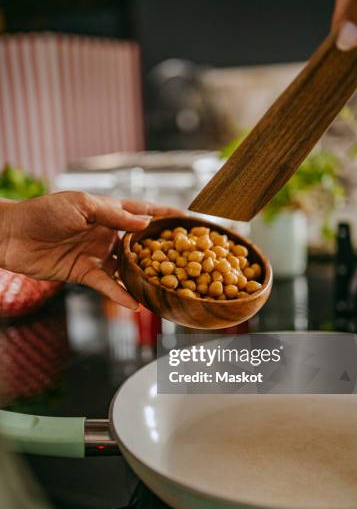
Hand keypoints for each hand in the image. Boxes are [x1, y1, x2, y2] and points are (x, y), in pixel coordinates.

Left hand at [0, 191, 179, 309]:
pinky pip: (108, 285)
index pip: (142, 212)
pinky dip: (120, 294)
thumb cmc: (44, 212)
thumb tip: (143, 224)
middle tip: (186, 258)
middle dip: (161, 250)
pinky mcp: (85, 273)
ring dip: (144, 276)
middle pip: (140, 243)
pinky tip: (135, 304)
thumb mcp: (81, 204)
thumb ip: (113, 215)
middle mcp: (107, 233)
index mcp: (107, 212)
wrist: (12, 235)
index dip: (164, 216)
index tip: (187, 220)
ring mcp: (98, 254)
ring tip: (166, 286)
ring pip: (127, 267)